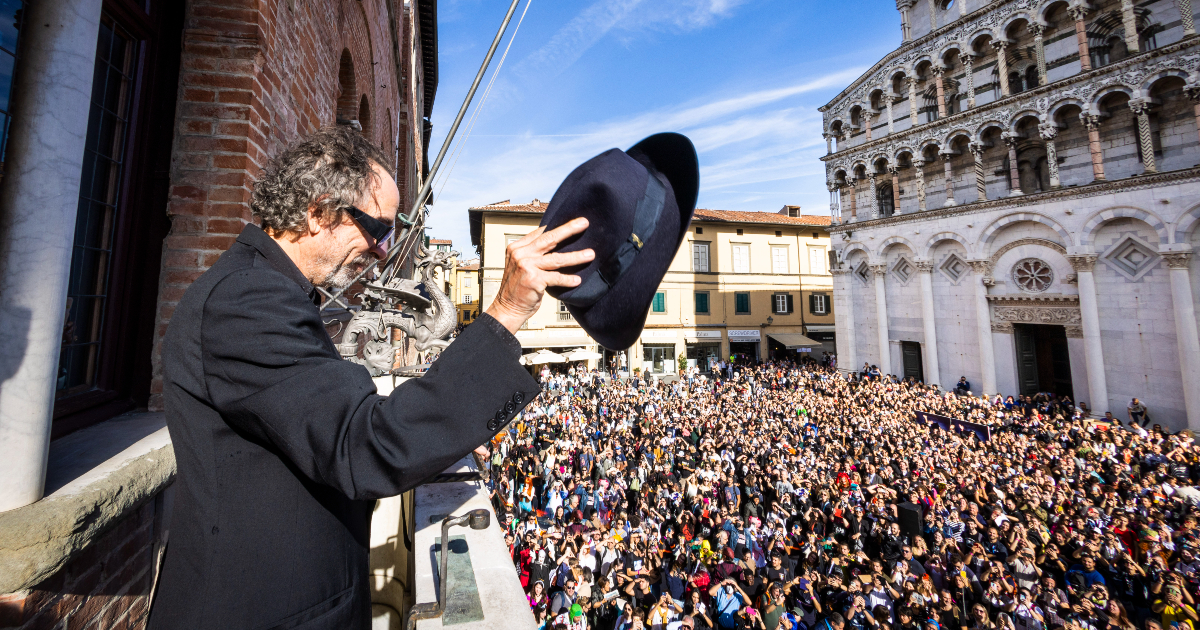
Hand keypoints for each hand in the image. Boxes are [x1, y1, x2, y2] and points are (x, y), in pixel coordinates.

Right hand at [487, 218, 594, 332]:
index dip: (557, 226)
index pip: (540, 232)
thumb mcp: (520, 265)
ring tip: (590, 254)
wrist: (507, 308)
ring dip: (576, 256)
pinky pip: (556, 277)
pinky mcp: (533, 280)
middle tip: (583, 223)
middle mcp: (521, 254)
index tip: (573, 222)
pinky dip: (568, 279)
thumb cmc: (517, 289)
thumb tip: (556, 243)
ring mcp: (526, 266)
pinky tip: (577, 280)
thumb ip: (533, 254)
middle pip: (549, 238)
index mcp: (517, 247)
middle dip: (569, 230)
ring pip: (556, 259)